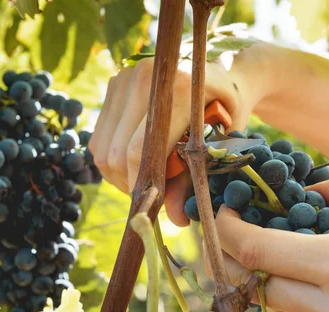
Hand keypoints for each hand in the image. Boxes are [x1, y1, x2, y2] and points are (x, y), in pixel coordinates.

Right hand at [89, 48, 268, 225]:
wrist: (223, 73)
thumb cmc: (228, 111)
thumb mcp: (219, 145)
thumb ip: (192, 179)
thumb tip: (176, 221)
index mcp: (177, 88)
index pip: (138, 149)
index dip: (140, 183)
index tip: (151, 203)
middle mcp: (144, 76)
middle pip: (115, 152)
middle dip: (128, 183)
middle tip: (149, 196)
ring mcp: (125, 78)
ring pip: (102, 147)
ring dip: (117, 174)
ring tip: (143, 180)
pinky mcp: (114, 84)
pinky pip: (100, 136)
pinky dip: (112, 158)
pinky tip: (134, 163)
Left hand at [207, 168, 328, 311]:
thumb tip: (311, 188)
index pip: (258, 250)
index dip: (227, 228)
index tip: (221, 211)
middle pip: (260, 284)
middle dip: (241, 256)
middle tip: (241, 228)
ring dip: (266, 282)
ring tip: (272, 253)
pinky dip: (294, 303)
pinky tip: (306, 281)